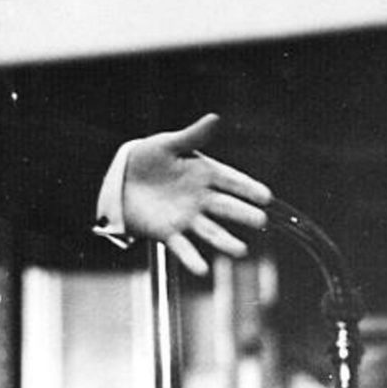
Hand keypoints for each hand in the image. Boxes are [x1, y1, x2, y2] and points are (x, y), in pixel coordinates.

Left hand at [119, 113, 271, 276]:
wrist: (120, 179)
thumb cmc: (148, 157)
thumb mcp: (168, 144)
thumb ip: (192, 136)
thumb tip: (214, 118)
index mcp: (204, 173)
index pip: (231, 181)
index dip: (248, 188)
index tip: (266, 196)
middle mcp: (200, 198)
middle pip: (226, 207)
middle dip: (243, 214)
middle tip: (260, 220)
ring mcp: (186, 217)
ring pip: (210, 231)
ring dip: (224, 241)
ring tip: (240, 251)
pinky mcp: (168, 233)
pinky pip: (182, 247)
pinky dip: (192, 259)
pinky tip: (202, 269)